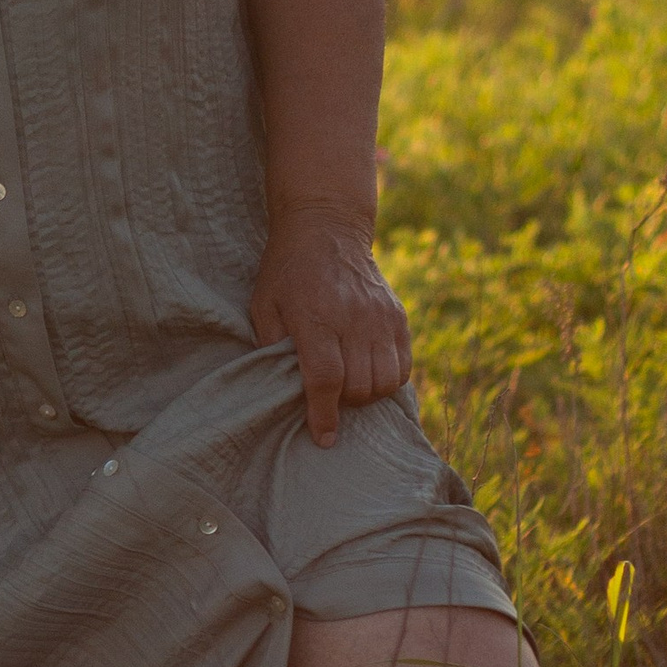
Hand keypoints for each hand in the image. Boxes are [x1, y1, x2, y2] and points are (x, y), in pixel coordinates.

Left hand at [250, 205, 411, 450]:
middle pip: (359, 386)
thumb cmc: (287, 270)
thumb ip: (271, 345)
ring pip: (385, 381)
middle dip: (343, 404)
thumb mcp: (263, 304)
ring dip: (367, 395)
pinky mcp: (398, 317)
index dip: (324, 414)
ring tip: (348, 387)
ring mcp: (380, 318)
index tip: (323, 438)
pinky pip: (403, 366)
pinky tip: (369, 374)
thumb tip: (281, 387)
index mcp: (315, 318)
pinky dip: (388, 380)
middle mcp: (353, 320)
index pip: (326, 379)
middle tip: (328, 399)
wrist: (327, 229)